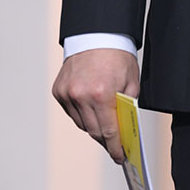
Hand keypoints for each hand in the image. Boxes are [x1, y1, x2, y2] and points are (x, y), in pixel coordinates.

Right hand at [52, 48, 139, 163]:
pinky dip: (81, 114)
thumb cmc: (117, 54)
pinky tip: (90, 108)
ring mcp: (68, 94)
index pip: (109, 131)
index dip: (116, 147)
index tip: (120, 156)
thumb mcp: (130, 80)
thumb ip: (127, 105)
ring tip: (104, 124)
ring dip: (93, 126)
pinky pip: (71, 112)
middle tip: (114, 144)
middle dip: (106, 139)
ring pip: (81, 124)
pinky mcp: (59, 91)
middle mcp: (81, 96)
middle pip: (93, 131)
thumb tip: (124, 128)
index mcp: (102, 93)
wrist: (97, 33)